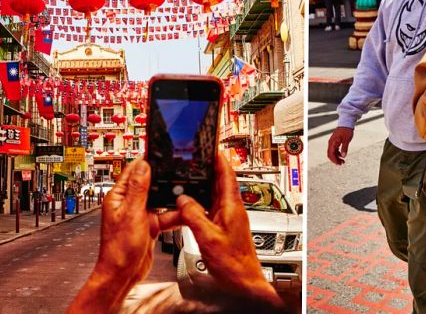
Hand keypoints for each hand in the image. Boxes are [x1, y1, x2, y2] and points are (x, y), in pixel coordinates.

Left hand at [67, 159, 181, 313]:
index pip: (134, 170)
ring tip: (186, 193)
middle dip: (165, 178)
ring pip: (162, 199)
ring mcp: (141, 214)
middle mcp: (130, 203)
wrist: (123, 275)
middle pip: (151, 183)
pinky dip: (176, 215)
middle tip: (180, 170)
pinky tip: (185, 213)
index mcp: (119, 197)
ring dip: (173, 198)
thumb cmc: (118, 250)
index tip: (162, 151)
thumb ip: (139, 189)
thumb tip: (144, 165)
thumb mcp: (132, 214)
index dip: (148, 160)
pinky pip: (167, 215)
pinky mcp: (151, 225)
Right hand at [177, 154, 283, 307]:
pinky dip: (200, 202)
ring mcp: (228, 217)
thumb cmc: (233, 263)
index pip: (227, 173)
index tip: (210, 145)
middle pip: (220, 181)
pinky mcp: (224, 226)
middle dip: (207, 168)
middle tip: (194, 158)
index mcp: (232, 206)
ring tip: (188, 177)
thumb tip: (183, 200)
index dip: (218, 157)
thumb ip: (194, 216)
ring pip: (214, 194)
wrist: (242, 281)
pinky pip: (210, 208)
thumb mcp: (207, 237)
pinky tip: (189, 205)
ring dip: (202, 186)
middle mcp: (232, 209)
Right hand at [327, 127, 353, 164]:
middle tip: (341, 164)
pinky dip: (337, 153)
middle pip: (330, 154)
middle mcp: (331, 143)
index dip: (334, 160)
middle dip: (335, 160)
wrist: (346, 123)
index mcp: (332, 142)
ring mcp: (332, 142)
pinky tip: (342, 155)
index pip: (331, 154)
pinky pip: (334, 149)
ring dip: (336, 157)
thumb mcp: (346, 140)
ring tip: (342, 161)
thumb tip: (343, 156)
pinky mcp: (335, 141)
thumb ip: (344, 148)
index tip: (339, 164)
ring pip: (332, 152)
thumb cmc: (346, 130)